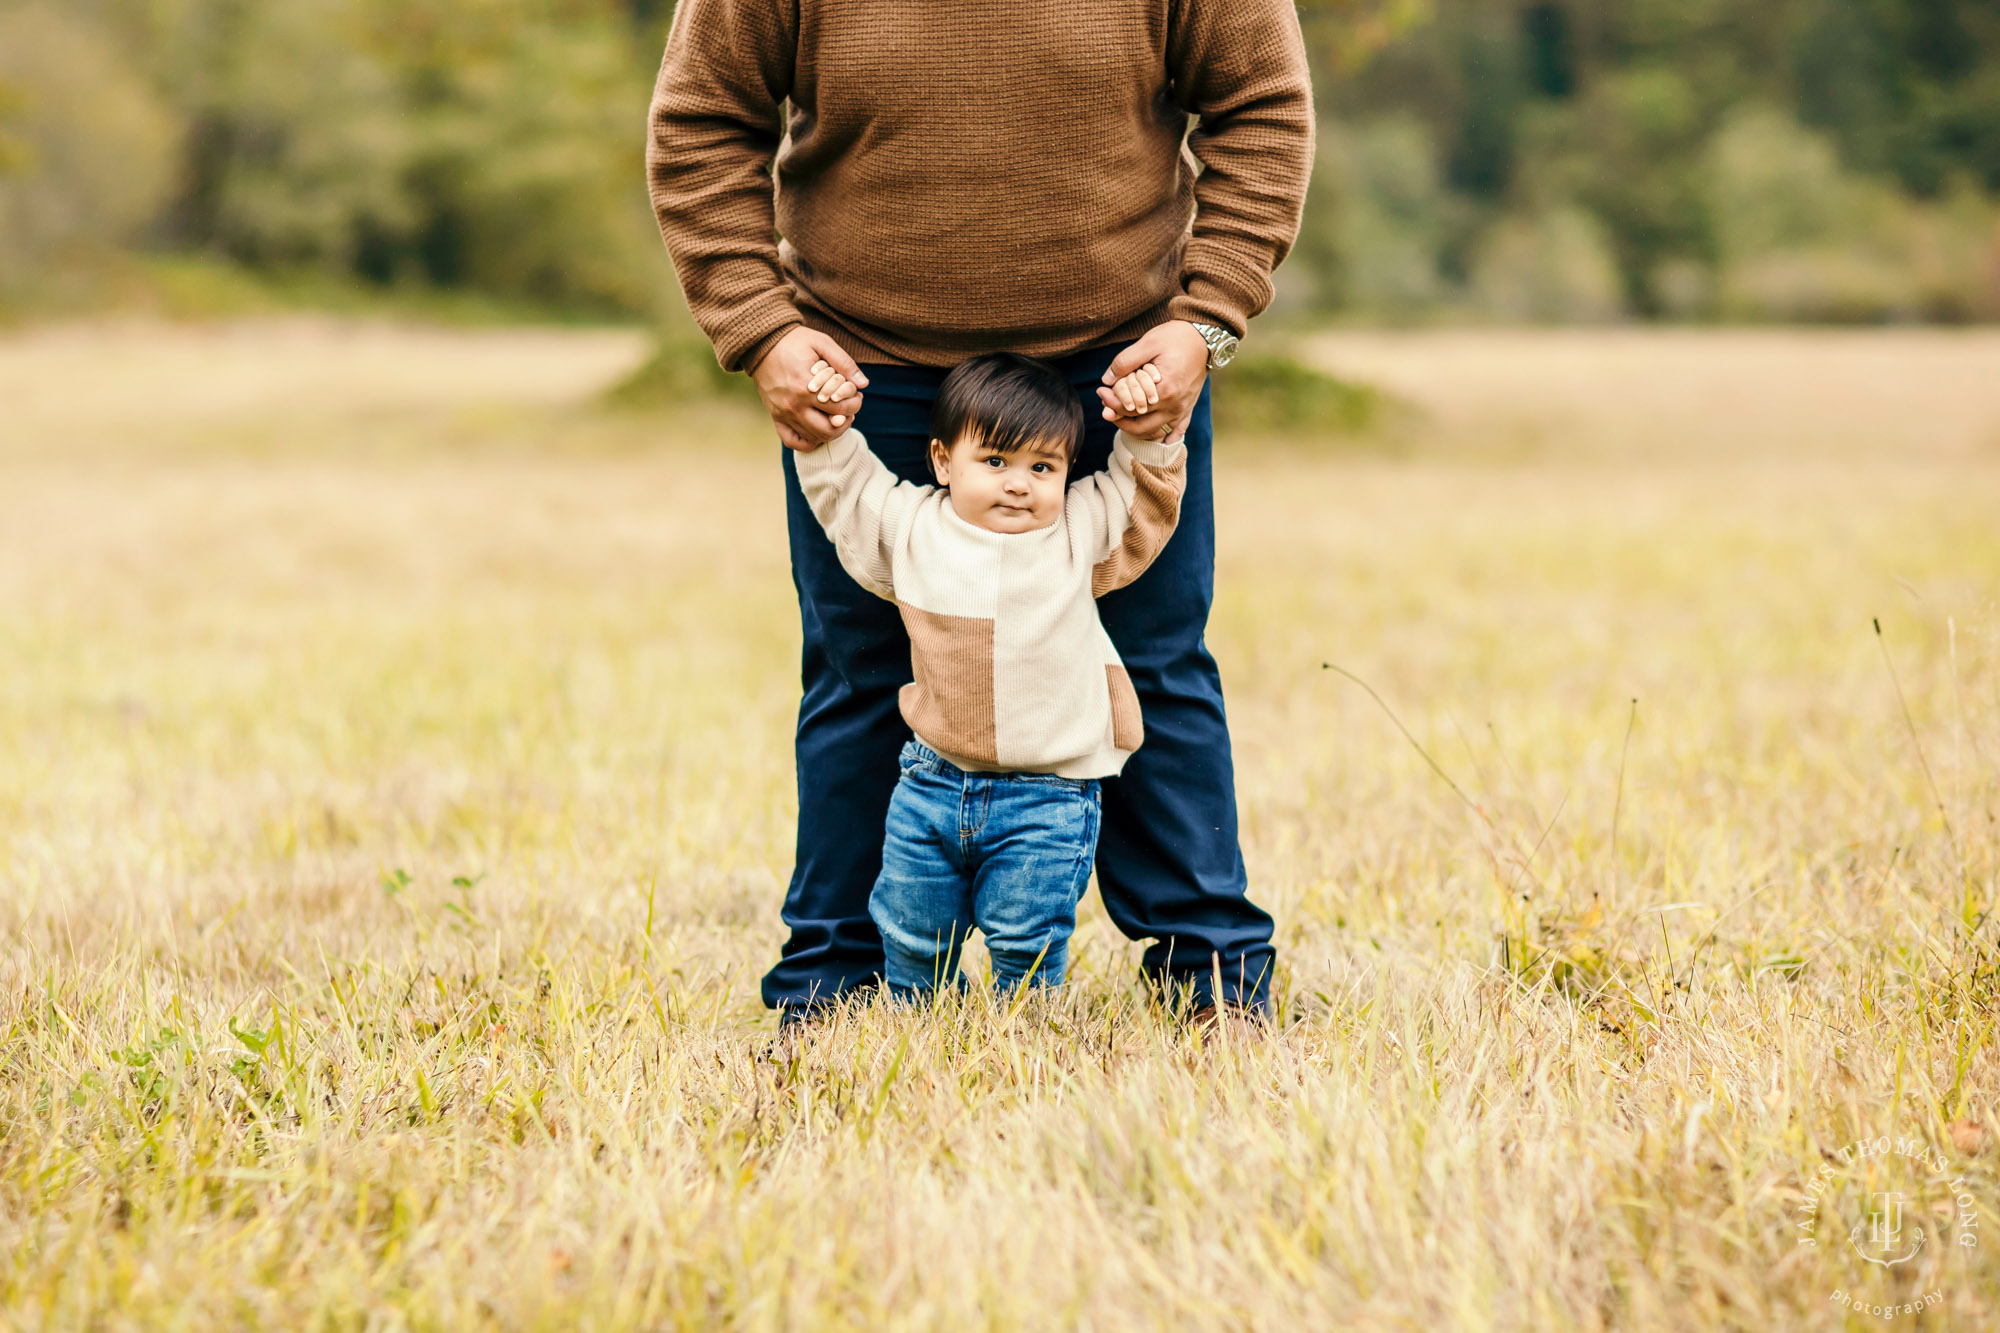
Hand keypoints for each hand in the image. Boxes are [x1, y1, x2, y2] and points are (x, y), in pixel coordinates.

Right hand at [751, 326, 868, 450]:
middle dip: (846, 421)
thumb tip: (864, 383)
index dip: (855, 404)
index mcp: (806, 387)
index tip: (857, 396)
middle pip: (829, 430)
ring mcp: (783, 414)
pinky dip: (808, 441)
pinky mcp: (775, 417)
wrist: (761, 344)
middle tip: (848, 409)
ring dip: (831, 431)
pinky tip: (818, 430)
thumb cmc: (794, 341)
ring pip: (814, 438)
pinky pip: (793, 441)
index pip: (840, 409)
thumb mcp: (822, 343)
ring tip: (836, 416)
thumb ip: (844, 363)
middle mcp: (794, 405)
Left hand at [1098, 321, 1207, 442]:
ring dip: (1135, 427)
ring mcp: (1182, 409)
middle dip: (1118, 418)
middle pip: (1139, 425)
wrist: (1205, 337)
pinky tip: (1159, 440)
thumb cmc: (1176, 337)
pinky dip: (1167, 438)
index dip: (1110, 401)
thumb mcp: (1148, 343)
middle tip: (1106, 405)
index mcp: (1163, 390)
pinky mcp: (1189, 407)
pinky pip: (1178, 431)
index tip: (1101, 390)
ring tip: (1121, 414)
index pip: (1129, 408)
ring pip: (1154, 431)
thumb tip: (1106, 379)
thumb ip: (1125, 362)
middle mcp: (1174, 405)